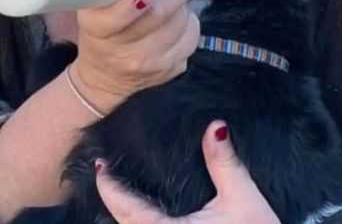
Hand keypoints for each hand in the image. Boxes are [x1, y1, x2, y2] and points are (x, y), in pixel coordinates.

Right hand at [73, 0, 201, 112]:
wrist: (105, 79)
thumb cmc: (100, 34)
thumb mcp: (93, 11)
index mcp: (98, 31)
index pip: (112, 21)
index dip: (128, 8)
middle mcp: (125, 52)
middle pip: (159, 15)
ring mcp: (152, 64)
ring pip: (181, 23)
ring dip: (184, 4)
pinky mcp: (172, 70)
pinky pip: (192, 38)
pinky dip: (190, 23)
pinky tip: (180, 18)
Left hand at [96, 121, 279, 223]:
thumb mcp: (241, 198)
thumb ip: (224, 163)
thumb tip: (215, 127)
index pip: (127, 209)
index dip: (110, 187)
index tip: (100, 165)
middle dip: (113, 203)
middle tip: (108, 175)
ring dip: (127, 216)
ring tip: (123, 193)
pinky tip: (148, 213)